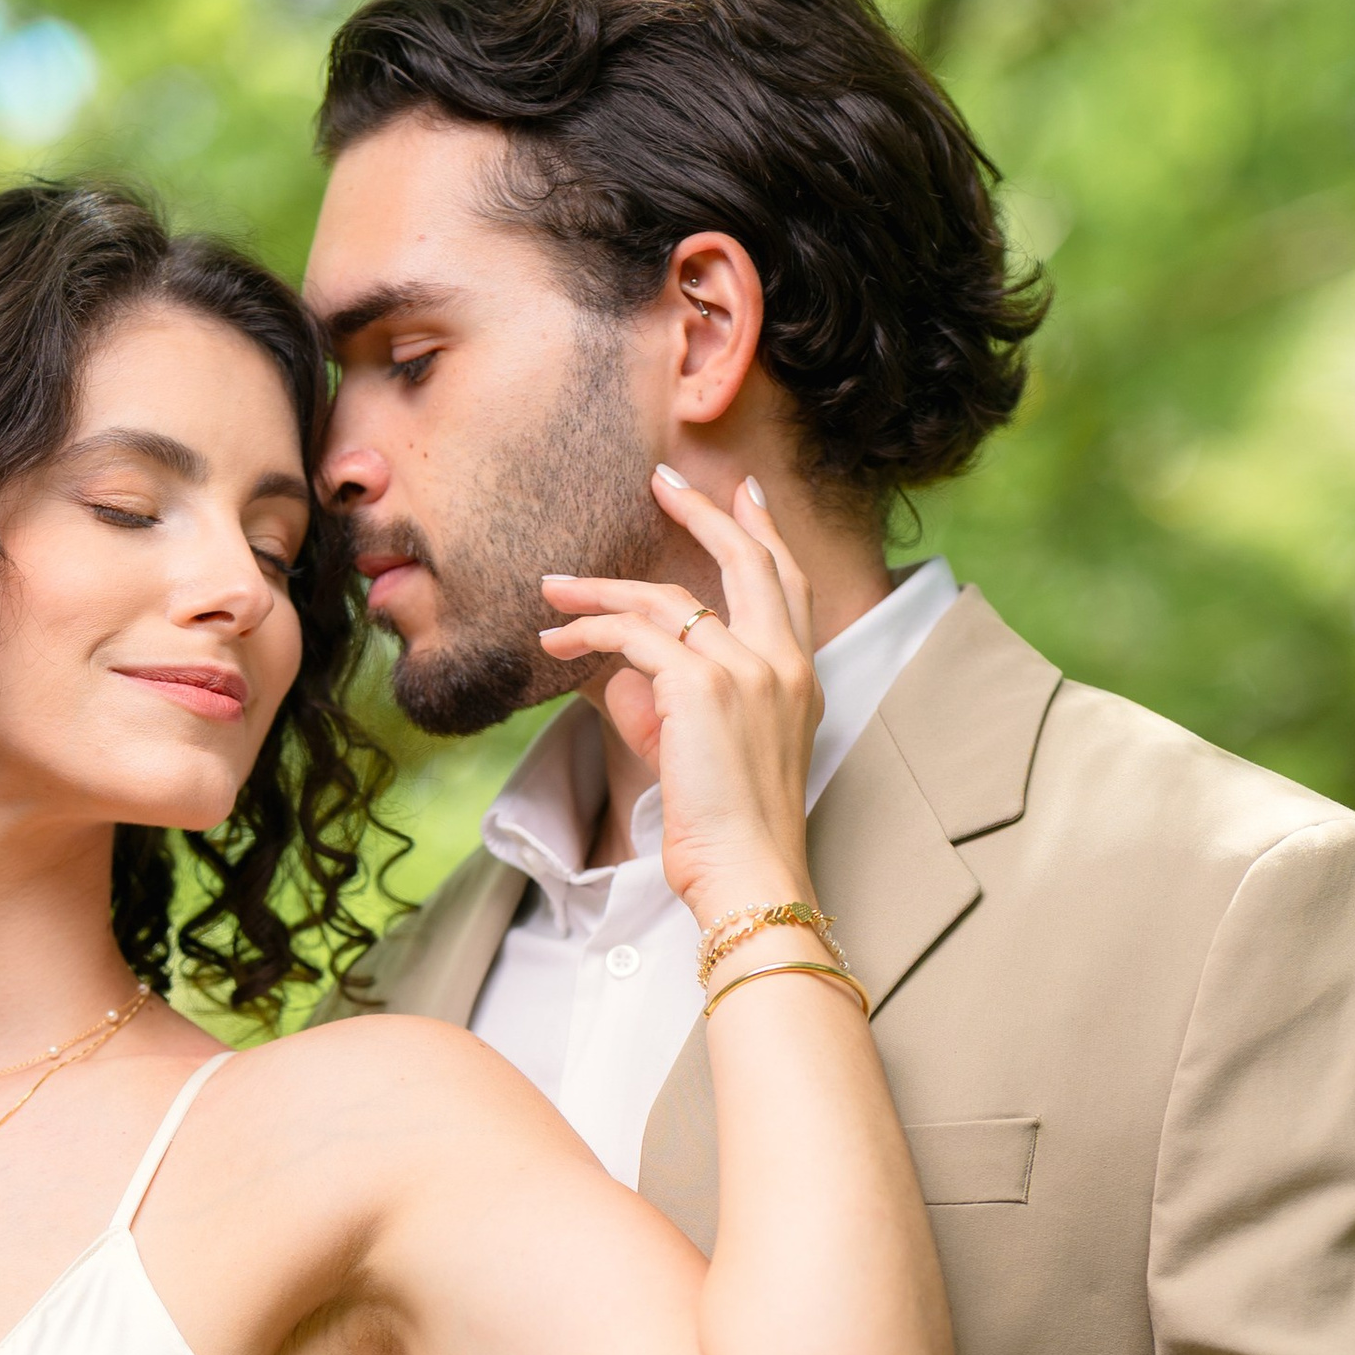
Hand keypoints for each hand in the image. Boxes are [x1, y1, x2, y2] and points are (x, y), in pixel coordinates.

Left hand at [538, 469, 819, 919]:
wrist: (749, 874)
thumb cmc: (728, 833)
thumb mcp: (707, 756)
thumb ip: (670, 706)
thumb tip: (618, 672)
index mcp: (800, 677)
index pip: (787, 584)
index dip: (763, 535)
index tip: (744, 494)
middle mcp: (782, 663)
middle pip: (745, 561)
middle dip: (702, 511)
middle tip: (663, 479)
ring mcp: (747, 670)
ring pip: (667, 600)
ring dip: (601, 590)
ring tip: (555, 588)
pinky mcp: (701, 686)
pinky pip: (632, 638)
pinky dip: (587, 632)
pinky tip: (556, 641)